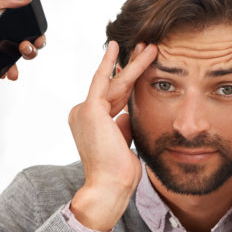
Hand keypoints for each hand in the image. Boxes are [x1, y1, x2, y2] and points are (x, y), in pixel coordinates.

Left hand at [0, 0, 46, 80]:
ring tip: (14, 71)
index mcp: (4, 13)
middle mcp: (0, 27)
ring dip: (15, 64)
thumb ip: (6, 1)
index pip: (27, 25)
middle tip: (25, 48)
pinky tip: (3, 74)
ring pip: (9, 55)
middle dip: (29, 49)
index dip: (36, 34)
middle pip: (22, 42)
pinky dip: (0, 70)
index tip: (39, 39)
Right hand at [67, 41, 157, 230]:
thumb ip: (123, 126)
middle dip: (132, 67)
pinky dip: (111, 63)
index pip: (114, 98)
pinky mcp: (90, 108)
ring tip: (149, 46)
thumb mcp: (124, 143)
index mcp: (91, 124)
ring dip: (133, 63)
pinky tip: (119, 48)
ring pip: (114, 81)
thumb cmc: (119, 172)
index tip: (140, 69)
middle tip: (146, 48)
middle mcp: (83, 114)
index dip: (129, 83)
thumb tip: (126, 114)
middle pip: (114, 86)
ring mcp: (84, 110)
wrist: (110, 185)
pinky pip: (104, 80)